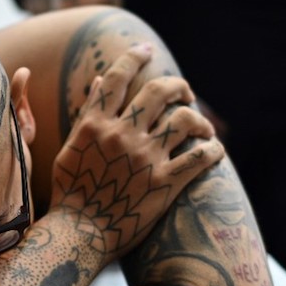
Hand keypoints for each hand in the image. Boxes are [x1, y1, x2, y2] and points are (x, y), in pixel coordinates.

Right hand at [50, 44, 222, 259]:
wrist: (79, 235)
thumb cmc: (71, 193)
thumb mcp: (71, 148)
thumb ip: (88, 115)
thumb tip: (100, 80)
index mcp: (95, 124)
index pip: (117, 77)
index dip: (133, 57)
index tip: (145, 50)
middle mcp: (122, 135)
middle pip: (159, 91)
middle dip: (178, 86)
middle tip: (185, 93)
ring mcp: (145, 159)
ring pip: (185, 120)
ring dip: (200, 119)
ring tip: (203, 127)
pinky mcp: (165, 184)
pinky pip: (200, 156)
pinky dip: (212, 150)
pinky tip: (214, 151)